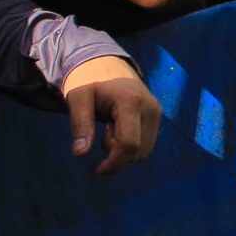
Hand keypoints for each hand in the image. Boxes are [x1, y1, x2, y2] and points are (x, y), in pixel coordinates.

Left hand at [63, 55, 159, 175]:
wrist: (106, 64)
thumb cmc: (89, 81)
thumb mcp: (77, 99)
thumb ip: (79, 125)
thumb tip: (81, 154)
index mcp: (131, 102)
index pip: (129, 144)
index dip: (114, 163)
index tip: (98, 170)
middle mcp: (150, 108)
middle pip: (137, 151)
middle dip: (117, 153)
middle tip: (103, 131)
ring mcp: (157, 112)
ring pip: (144, 151)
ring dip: (124, 149)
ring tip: (111, 127)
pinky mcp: (158, 115)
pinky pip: (147, 144)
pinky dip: (132, 144)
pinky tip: (121, 127)